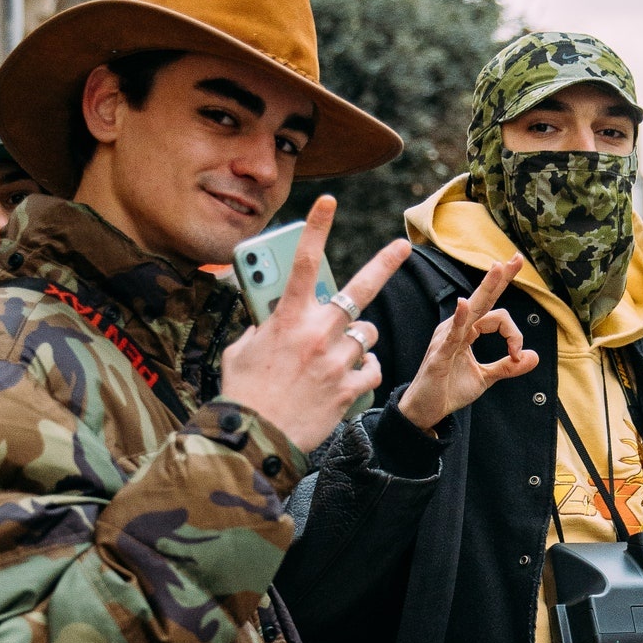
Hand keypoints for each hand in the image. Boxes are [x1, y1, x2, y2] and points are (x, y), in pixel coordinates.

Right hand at [219, 197, 406, 454]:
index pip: (305, 263)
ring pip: (367, 334)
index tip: (329, 202)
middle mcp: (316, 334)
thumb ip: (261, 330)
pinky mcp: (349, 388)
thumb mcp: (240, 352)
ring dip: (359, 340)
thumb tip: (270, 323)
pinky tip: (349, 379)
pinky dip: (364, 371)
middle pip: (360, 291)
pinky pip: (371, 368)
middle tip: (402, 247)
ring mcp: (336, 361)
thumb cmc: (243, 395)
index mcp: (287, 319)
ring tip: (341, 355)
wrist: (256, 440)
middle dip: (384, 263)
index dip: (318, 228)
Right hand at [397, 259, 537, 431]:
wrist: (425, 411)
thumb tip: (534, 356)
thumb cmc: (449, 389)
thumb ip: (508, 366)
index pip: (497, 317)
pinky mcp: (439, 354)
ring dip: (487, 289)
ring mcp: (446, 338)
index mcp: (468, 330)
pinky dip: (460, 318)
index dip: (514, 334)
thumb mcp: (485, 378)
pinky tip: (465, 305)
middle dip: (500, 278)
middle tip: (517, 258)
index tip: (518, 355)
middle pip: (483, 298)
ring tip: (498, 268)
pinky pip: (452, 334)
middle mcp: (456, 328)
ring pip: (471, 310)